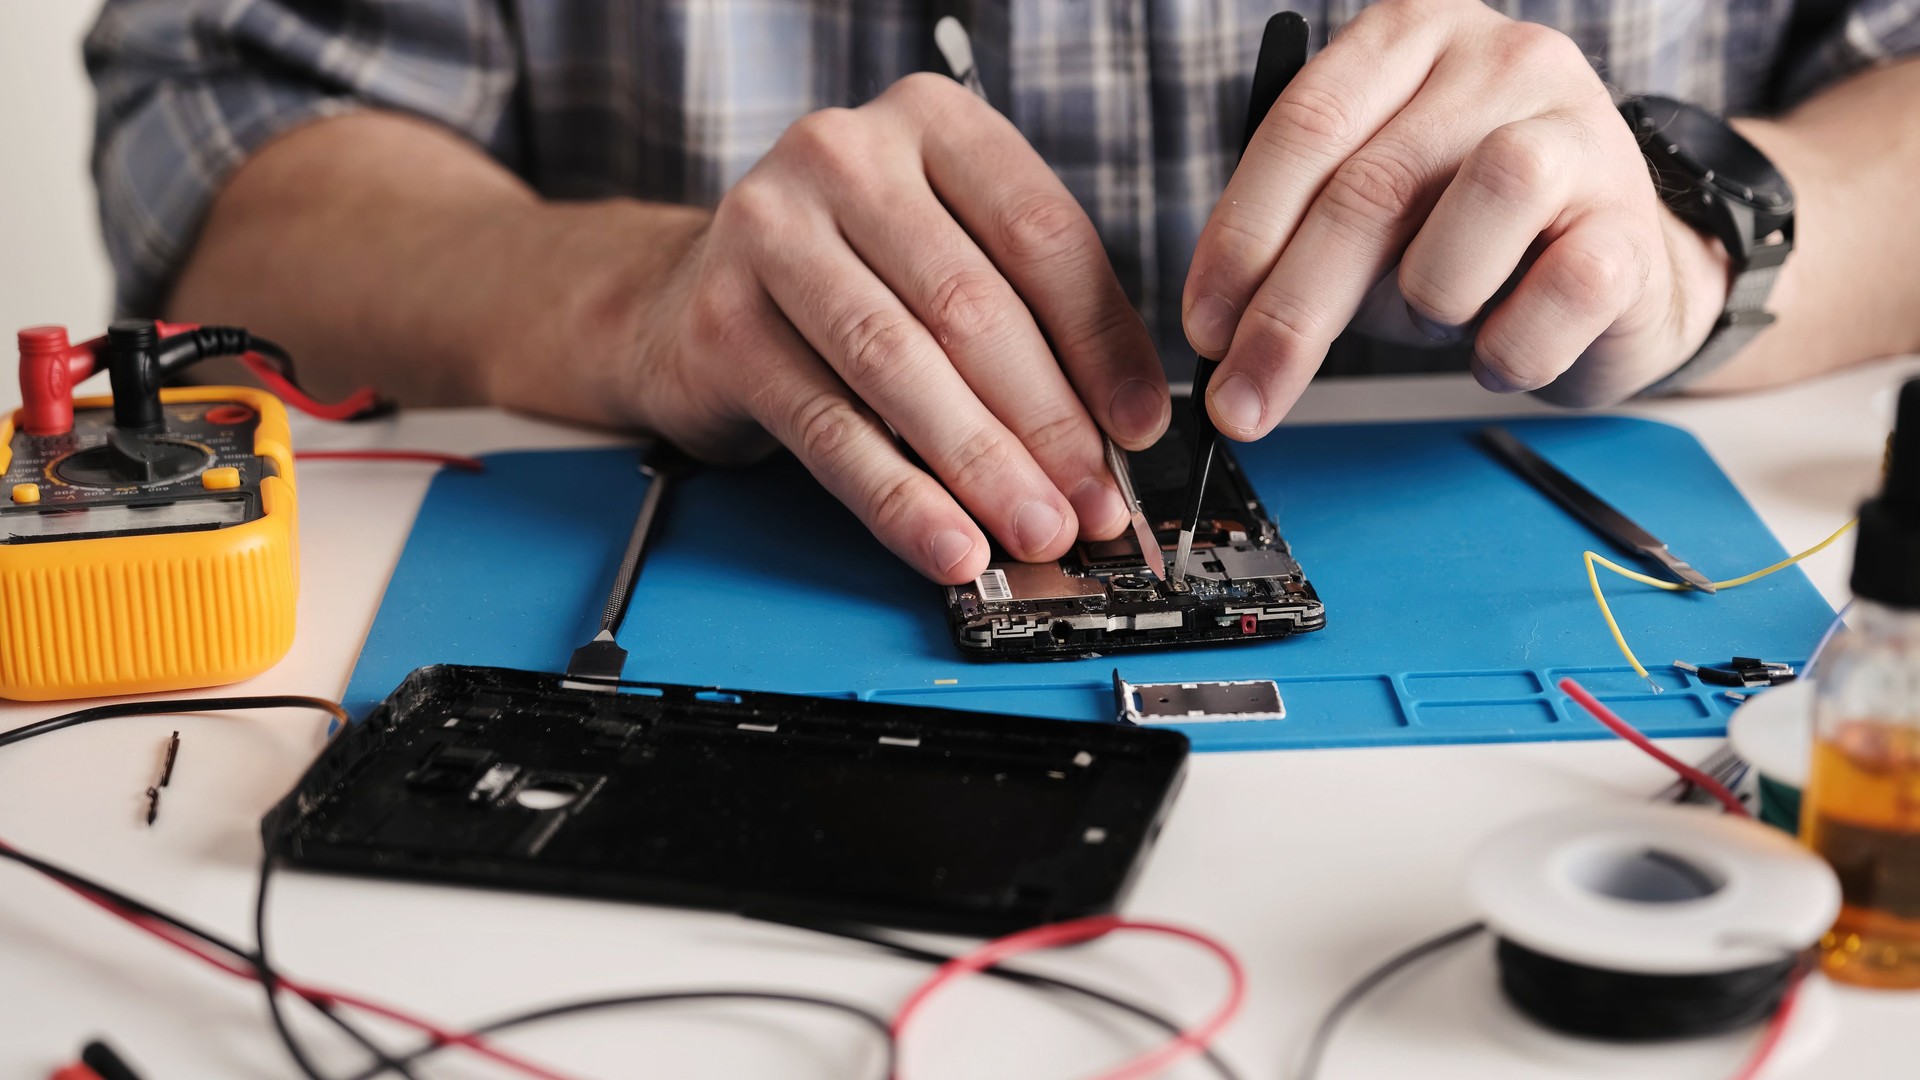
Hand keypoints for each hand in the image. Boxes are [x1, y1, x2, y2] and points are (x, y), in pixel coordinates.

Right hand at [619, 74, 1168, 583]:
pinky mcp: (721, 320)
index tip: (1139, 430)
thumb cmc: (853, 278)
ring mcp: (770, 231)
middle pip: (971, 305)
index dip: (1102, 344)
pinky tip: (946, 543)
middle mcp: (844, 155)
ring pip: (899, 366)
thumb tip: (1121, 431)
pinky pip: (828, 428)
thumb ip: (1034, 317)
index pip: (1041, 235)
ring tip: (1034, 530)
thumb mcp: (951, 257)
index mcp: (931, 120)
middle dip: (1047, 423)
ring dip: (981, 465)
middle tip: (1094, 503)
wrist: (687, 297)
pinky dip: (897, 498)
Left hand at [1182, 0, 1731, 435]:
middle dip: (1289, 316)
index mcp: (1411, 36)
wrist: (1615, 270)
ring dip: (1430, 299)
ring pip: (1474, 216)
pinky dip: (1508, 348)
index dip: (1240, 238)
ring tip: (1442, 314)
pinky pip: (1555, 294)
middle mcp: (1502, 58)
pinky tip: (1500, 347)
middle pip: (1369, 188)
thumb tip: (1220, 332)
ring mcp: (1580, 128)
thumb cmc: (1468, 237)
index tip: (1202, 330)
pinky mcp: (1633, 218)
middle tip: (1241, 401)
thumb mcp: (1370, 219)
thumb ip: (1296, 241)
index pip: (1304, 127)